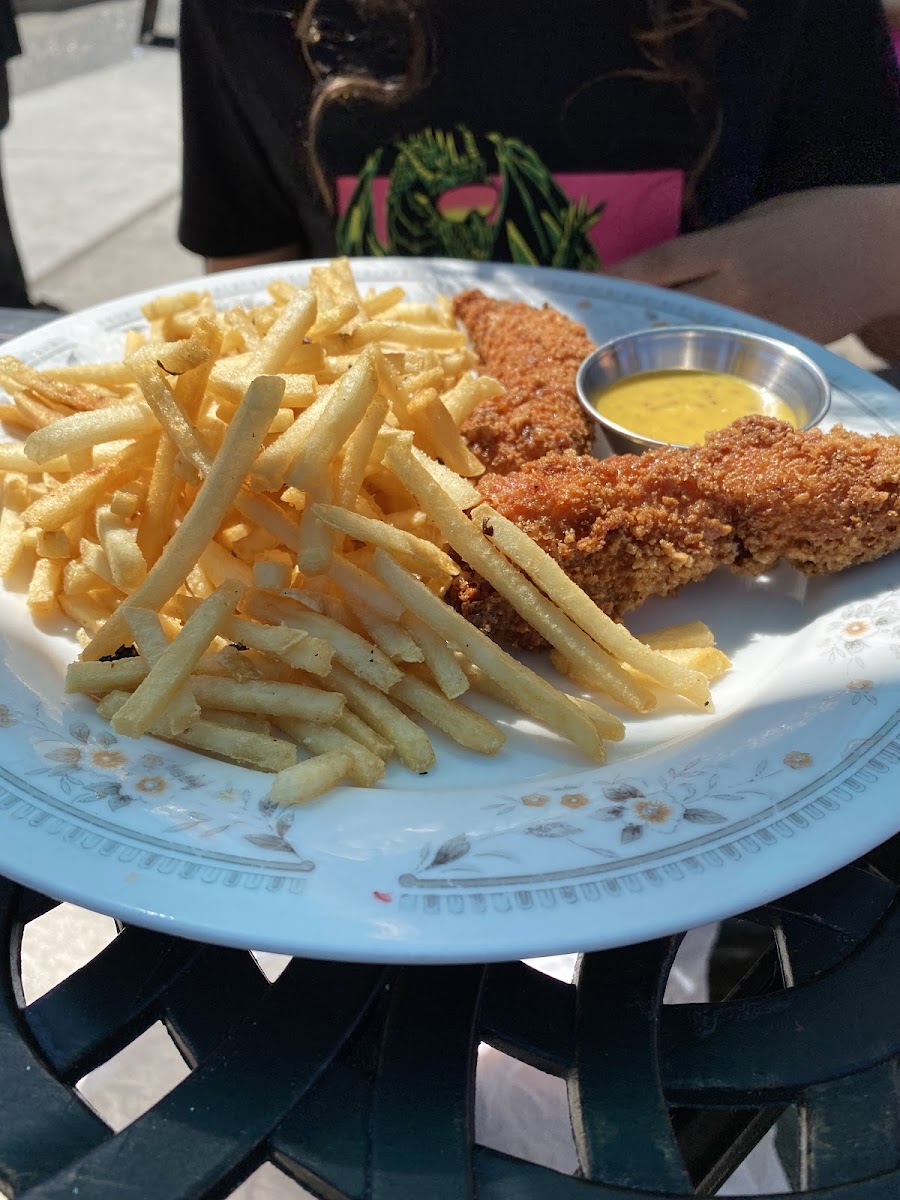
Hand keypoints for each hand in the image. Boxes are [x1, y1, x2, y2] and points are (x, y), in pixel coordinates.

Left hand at [608, 186, 899, 346]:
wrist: (885, 251)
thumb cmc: (822, 221)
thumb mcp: (762, 217)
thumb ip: (716, 244)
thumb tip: (671, 268)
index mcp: (733, 247)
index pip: (660, 265)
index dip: (617, 278)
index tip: (584, 286)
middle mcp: (739, 291)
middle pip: (665, 312)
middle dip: (622, 322)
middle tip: (583, 330)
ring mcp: (756, 327)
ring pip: (691, 345)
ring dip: (650, 352)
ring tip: (613, 358)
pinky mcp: (774, 351)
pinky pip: (725, 362)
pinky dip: (695, 368)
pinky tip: (669, 375)